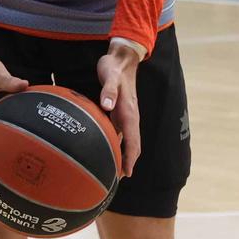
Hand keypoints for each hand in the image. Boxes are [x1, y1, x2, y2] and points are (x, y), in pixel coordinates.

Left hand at [96, 43, 143, 177]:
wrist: (122, 58)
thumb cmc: (114, 68)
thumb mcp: (110, 76)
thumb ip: (109, 90)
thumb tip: (107, 106)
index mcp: (129, 112)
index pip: (133, 141)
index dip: (130, 158)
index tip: (126, 174)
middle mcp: (129, 117)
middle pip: (132, 145)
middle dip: (127, 163)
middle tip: (116, 180)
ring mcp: (125, 115)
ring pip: (126, 141)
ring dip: (122, 155)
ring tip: (112, 170)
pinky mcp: (119, 112)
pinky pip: (119, 133)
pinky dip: (115, 144)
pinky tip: (106, 149)